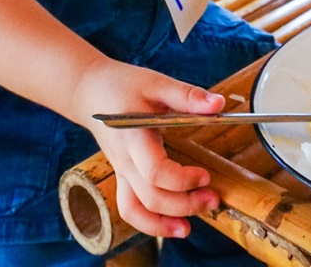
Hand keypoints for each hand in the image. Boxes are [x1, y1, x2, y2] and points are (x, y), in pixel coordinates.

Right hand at [73, 60, 224, 238]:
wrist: (91, 91)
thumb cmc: (123, 85)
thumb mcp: (157, 83)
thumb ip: (187, 96)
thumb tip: (219, 104)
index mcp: (133, 137)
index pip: (155, 172)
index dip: (182, 180)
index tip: (206, 176)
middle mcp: (125, 160)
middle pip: (150, 197)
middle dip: (184, 205)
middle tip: (212, 199)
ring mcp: (121, 171)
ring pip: (135, 210)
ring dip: (162, 224)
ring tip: (188, 228)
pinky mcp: (123, 176)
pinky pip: (130, 208)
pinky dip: (149, 222)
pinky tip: (171, 224)